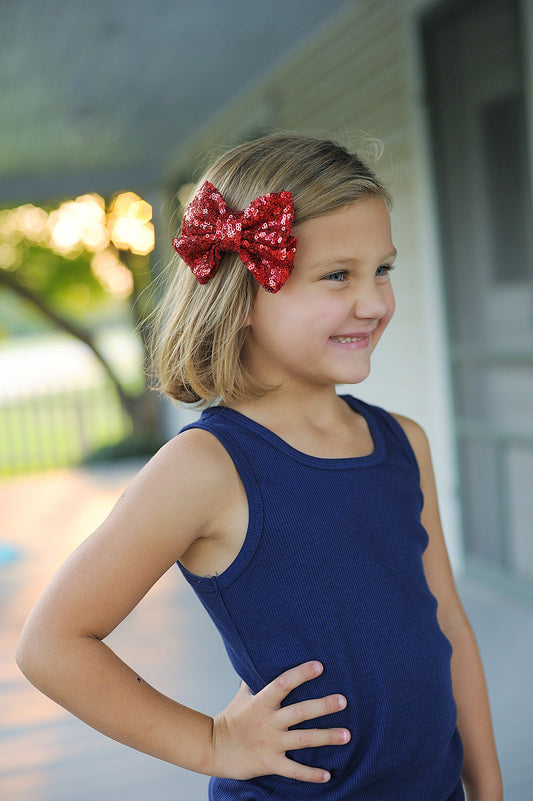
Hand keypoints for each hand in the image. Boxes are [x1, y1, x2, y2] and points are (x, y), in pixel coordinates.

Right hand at [210, 660, 349, 782]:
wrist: (212, 748)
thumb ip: (256, 680)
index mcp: (261, 702)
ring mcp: (270, 743)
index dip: (301, 674)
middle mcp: (268, 722)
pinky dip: (311, 774)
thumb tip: (263, 659)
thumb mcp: (242, 696)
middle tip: (343, 701)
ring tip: (347, 735)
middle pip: (300, 712)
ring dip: (327, 737)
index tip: (320, 666)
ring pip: (304, 739)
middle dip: (323, 706)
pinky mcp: (269, 763)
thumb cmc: (230, 718)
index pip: (283, 683)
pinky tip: (328, 774)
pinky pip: (294, 770)